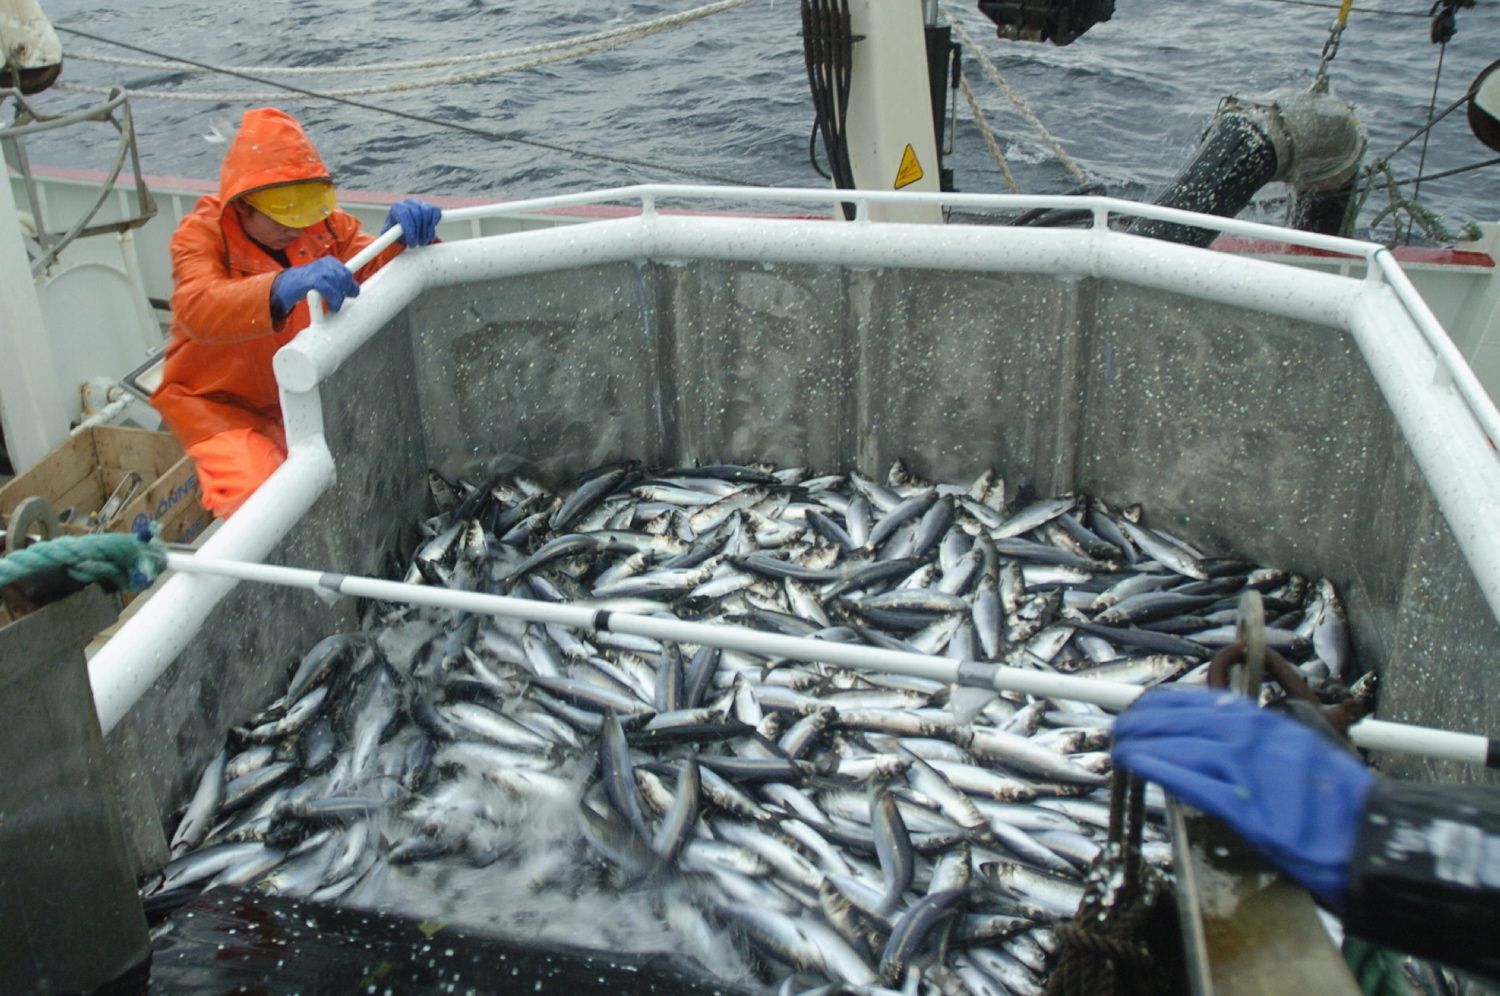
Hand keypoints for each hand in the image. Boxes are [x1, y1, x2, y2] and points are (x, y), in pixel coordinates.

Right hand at [270, 257, 358, 315]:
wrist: (284, 286)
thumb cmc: (305, 284)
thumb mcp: (323, 279)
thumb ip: (336, 281)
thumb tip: (354, 290)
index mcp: (328, 262)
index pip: (346, 272)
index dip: (351, 285)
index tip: (353, 294)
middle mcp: (324, 264)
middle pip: (344, 277)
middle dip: (346, 291)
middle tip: (340, 301)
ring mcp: (317, 270)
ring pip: (338, 283)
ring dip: (338, 297)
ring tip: (334, 305)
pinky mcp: (312, 280)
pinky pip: (328, 289)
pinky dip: (333, 299)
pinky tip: (331, 306)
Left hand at [382, 198, 440, 245]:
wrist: (406, 228)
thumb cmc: (397, 232)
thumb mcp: (390, 235)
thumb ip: (388, 236)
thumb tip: (386, 241)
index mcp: (397, 208)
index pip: (404, 215)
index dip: (409, 230)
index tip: (412, 242)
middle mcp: (408, 203)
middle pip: (417, 214)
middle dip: (419, 232)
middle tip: (419, 243)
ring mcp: (420, 203)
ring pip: (427, 213)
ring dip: (427, 230)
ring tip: (424, 240)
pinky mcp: (430, 206)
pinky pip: (435, 212)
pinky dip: (434, 223)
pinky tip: (430, 233)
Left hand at [1112, 687, 1373, 908]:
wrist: (1373, 838)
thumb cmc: (1341, 804)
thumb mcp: (1304, 753)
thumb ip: (1265, 743)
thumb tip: (1224, 741)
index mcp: (1271, 725)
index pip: (1205, 702)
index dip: (1166, 703)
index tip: (1143, 707)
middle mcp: (1258, 739)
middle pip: (1185, 719)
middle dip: (1145, 721)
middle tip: (1121, 728)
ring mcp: (1252, 771)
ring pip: (1182, 745)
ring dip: (1142, 743)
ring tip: (1120, 746)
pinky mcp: (1248, 808)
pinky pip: (1192, 780)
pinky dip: (1158, 768)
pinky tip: (1135, 763)